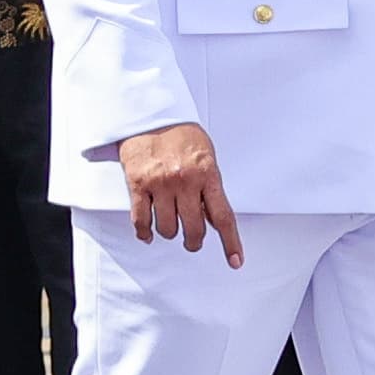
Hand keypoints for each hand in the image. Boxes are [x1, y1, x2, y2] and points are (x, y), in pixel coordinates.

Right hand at [117, 122, 241, 265]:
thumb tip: (211, 217)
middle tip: (192, 241)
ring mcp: (161, 184)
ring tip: (170, 227)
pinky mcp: (138, 184)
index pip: (223, 216)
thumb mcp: (206, 156)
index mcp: (207, 173)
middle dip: (194, 241)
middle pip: (194, 229)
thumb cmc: (180, 133)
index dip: (231, 242)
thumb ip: (209, 186)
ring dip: (170, 233)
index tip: (235, 261)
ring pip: (168, 228)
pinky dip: (145, 232)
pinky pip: (141, 220)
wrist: (150, 113)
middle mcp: (185, 181)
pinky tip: (148, 233)